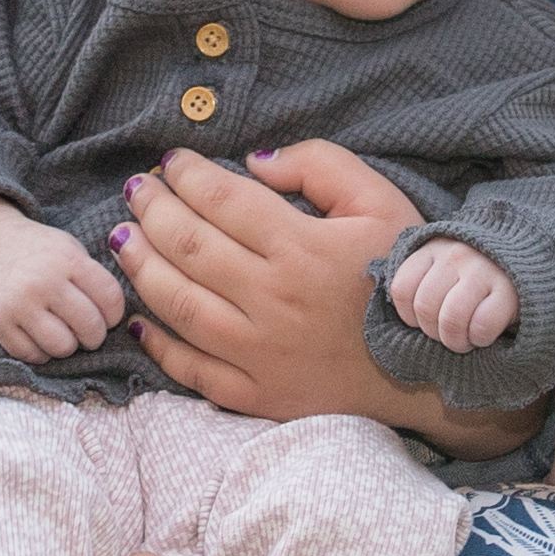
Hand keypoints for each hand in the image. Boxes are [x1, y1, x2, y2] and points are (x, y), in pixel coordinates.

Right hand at [0, 195, 130, 363]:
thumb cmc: (37, 251)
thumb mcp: (69, 248)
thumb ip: (94, 277)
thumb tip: (119, 319)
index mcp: (68, 259)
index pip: (111, 300)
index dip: (114, 315)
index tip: (106, 315)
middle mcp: (44, 281)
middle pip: (90, 328)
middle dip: (94, 335)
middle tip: (86, 330)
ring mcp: (19, 304)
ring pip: (63, 348)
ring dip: (67, 346)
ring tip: (61, 331)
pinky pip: (33, 356)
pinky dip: (41, 352)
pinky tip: (39, 335)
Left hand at [124, 143, 505, 440]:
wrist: (430, 369)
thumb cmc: (403, 278)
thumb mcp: (380, 204)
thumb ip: (321, 166)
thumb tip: (254, 161)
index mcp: (303, 249)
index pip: (223, 201)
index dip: (188, 176)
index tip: (171, 162)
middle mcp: (273, 301)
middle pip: (189, 248)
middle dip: (153, 211)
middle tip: (136, 190)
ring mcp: (260, 353)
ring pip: (178, 305)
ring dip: (140, 268)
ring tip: (124, 239)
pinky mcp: (257, 394)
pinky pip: (192, 369)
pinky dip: (158, 344)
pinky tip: (139, 319)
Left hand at [380, 234, 517, 354]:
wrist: (529, 256)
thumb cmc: (477, 271)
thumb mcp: (444, 264)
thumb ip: (423, 280)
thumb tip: (405, 317)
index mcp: (433, 249)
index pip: (402, 289)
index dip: (408, 316)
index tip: (424, 322)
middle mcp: (455, 256)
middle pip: (426, 307)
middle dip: (434, 333)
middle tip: (449, 335)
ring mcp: (482, 271)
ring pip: (451, 319)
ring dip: (455, 340)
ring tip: (465, 341)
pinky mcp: (509, 290)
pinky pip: (482, 325)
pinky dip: (480, 339)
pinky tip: (484, 336)